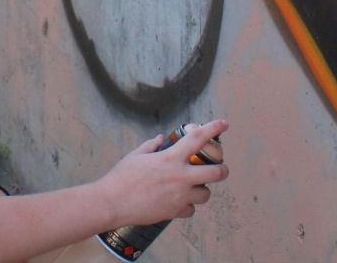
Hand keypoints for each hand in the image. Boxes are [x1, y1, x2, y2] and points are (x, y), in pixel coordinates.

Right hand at [95, 119, 228, 226]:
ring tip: (192, 188)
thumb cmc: (121, 177)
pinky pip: (190, 209)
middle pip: (216, 173)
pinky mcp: (175, 212)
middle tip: (221, 169)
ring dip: (201, 190)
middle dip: (222, 170)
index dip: (214, 129)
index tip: (224, 124)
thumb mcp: (136, 155)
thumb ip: (152, 146)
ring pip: (206, 194)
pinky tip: (177, 202)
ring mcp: (180, 196)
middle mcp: (180, 176)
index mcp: (170, 158)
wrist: (113, 203)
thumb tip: (162, 139)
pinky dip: (186, 206)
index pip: (198, 138)